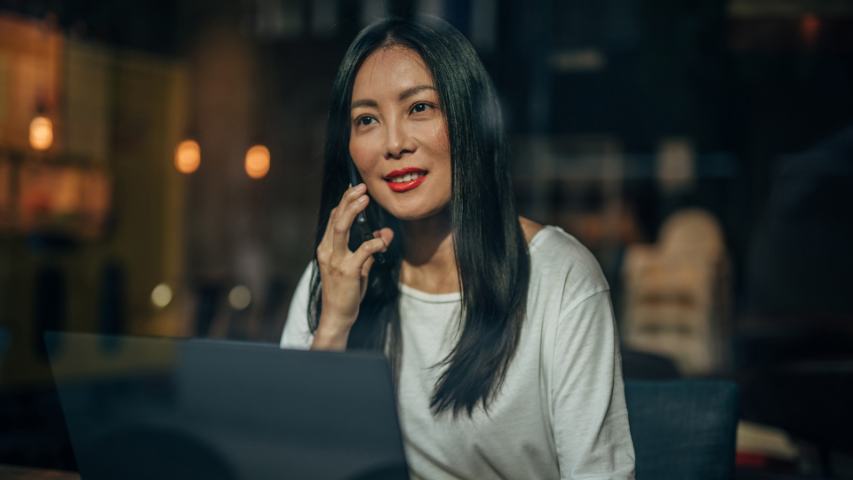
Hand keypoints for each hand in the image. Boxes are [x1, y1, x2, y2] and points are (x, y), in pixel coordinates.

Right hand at [312, 183, 393, 349]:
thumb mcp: (359, 267)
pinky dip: (375, 242)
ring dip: (353, 210)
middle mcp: (327, 251)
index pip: (332, 218)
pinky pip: (363, 250)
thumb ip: (370, 249)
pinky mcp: (348, 271)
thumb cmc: (346, 291)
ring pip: (341, 228)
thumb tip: (385, 232)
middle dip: (348, 200)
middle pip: (335, 218)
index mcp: (326, 248)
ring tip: (365, 198)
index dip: (344, 202)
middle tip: (362, 187)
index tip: (355, 189)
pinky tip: (383, 240)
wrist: (337, 315)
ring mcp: (336, 261)